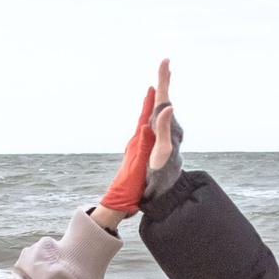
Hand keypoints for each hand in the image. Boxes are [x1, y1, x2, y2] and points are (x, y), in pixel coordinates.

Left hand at [95, 58, 170, 217]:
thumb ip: (144, 142)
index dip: (152, 97)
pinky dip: (153, 121)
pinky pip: (149, 132)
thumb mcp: (139, 163)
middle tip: (160, 76)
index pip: (146, 113)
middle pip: (147, 112)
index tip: (157, 79)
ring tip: (156, 91)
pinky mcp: (139, 154)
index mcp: (138, 140)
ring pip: (148, 121)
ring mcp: (138, 146)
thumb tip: (148, 123)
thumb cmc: (128, 186)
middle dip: (154, 95)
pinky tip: (152, 121)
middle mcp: (137, 140)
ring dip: (153, 106)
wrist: (118, 202)